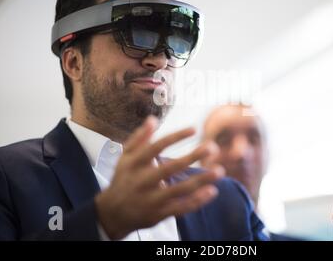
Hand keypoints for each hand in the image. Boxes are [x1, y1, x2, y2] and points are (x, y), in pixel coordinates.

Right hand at [95, 116, 224, 239]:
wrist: (113, 213)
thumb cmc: (123, 178)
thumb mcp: (126, 156)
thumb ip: (139, 137)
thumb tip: (153, 119)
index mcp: (135, 164)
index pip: (156, 147)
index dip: (176, 137)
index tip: (194, 129)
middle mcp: (142, 181)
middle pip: (171, 168)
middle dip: (193, 156)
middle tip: (212, 147)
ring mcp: (151, 199)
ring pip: (179, 190)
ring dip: (201, 180)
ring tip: (219, 171)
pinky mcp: (158, 214)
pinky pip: (181, 208)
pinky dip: (197, 201)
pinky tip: (211, 191)